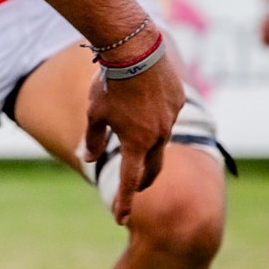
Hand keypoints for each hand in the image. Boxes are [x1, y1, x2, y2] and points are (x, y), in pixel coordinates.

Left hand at [84, 45, 186, 225]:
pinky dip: (154, 119)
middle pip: (152, 168)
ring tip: (132, 131)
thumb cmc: (110, 82)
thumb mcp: (94, 113)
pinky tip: (144, 102)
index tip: (120, 219)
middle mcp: (158, 135)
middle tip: (134, 188)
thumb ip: (93, 139)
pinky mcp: (178, 102)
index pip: (128, 180)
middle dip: (142, 181)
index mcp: (135, 143)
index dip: (124, 202)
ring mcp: (171, 118)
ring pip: (159, 140)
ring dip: (146, 143)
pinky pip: (166, 118)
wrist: (135, 48)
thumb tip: (89, 159)